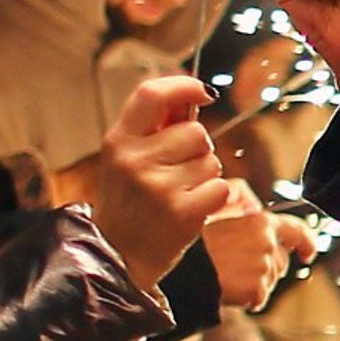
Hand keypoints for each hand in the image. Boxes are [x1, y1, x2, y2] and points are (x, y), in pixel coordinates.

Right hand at [90, 76, 236, 292]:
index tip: (203, 93)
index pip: (152, 95)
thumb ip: (157, 127)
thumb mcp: (128, 158)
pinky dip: (214, 197)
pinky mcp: (182, 212)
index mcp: (118, 141)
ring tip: (179, 193)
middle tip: (177, 172)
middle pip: (196, 132)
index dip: (183, 86)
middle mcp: (135, 160)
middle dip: (197, 149)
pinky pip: (221, 187)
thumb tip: (194, 95)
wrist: (119, 254)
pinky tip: (190, 208)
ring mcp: (158, 187)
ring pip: (211, 161)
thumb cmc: (129, 201)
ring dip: (205, 175)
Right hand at [200, 182, 317, 311]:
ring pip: (270, 282)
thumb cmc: (193, 238)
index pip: (296, 230)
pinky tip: (228, 290)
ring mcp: (263, 266)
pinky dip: (247, 300)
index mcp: (261, 221)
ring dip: (255, 283)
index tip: (308, 254)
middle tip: (236, 268)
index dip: (306, 243)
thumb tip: (255, 206)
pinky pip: (259, 299)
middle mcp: (267, 242)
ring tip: (227, 276)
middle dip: (266, 268)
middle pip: (280, 262)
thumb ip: (242, 205)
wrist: (177, 266)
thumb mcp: (217, 209)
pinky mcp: (256, 289)